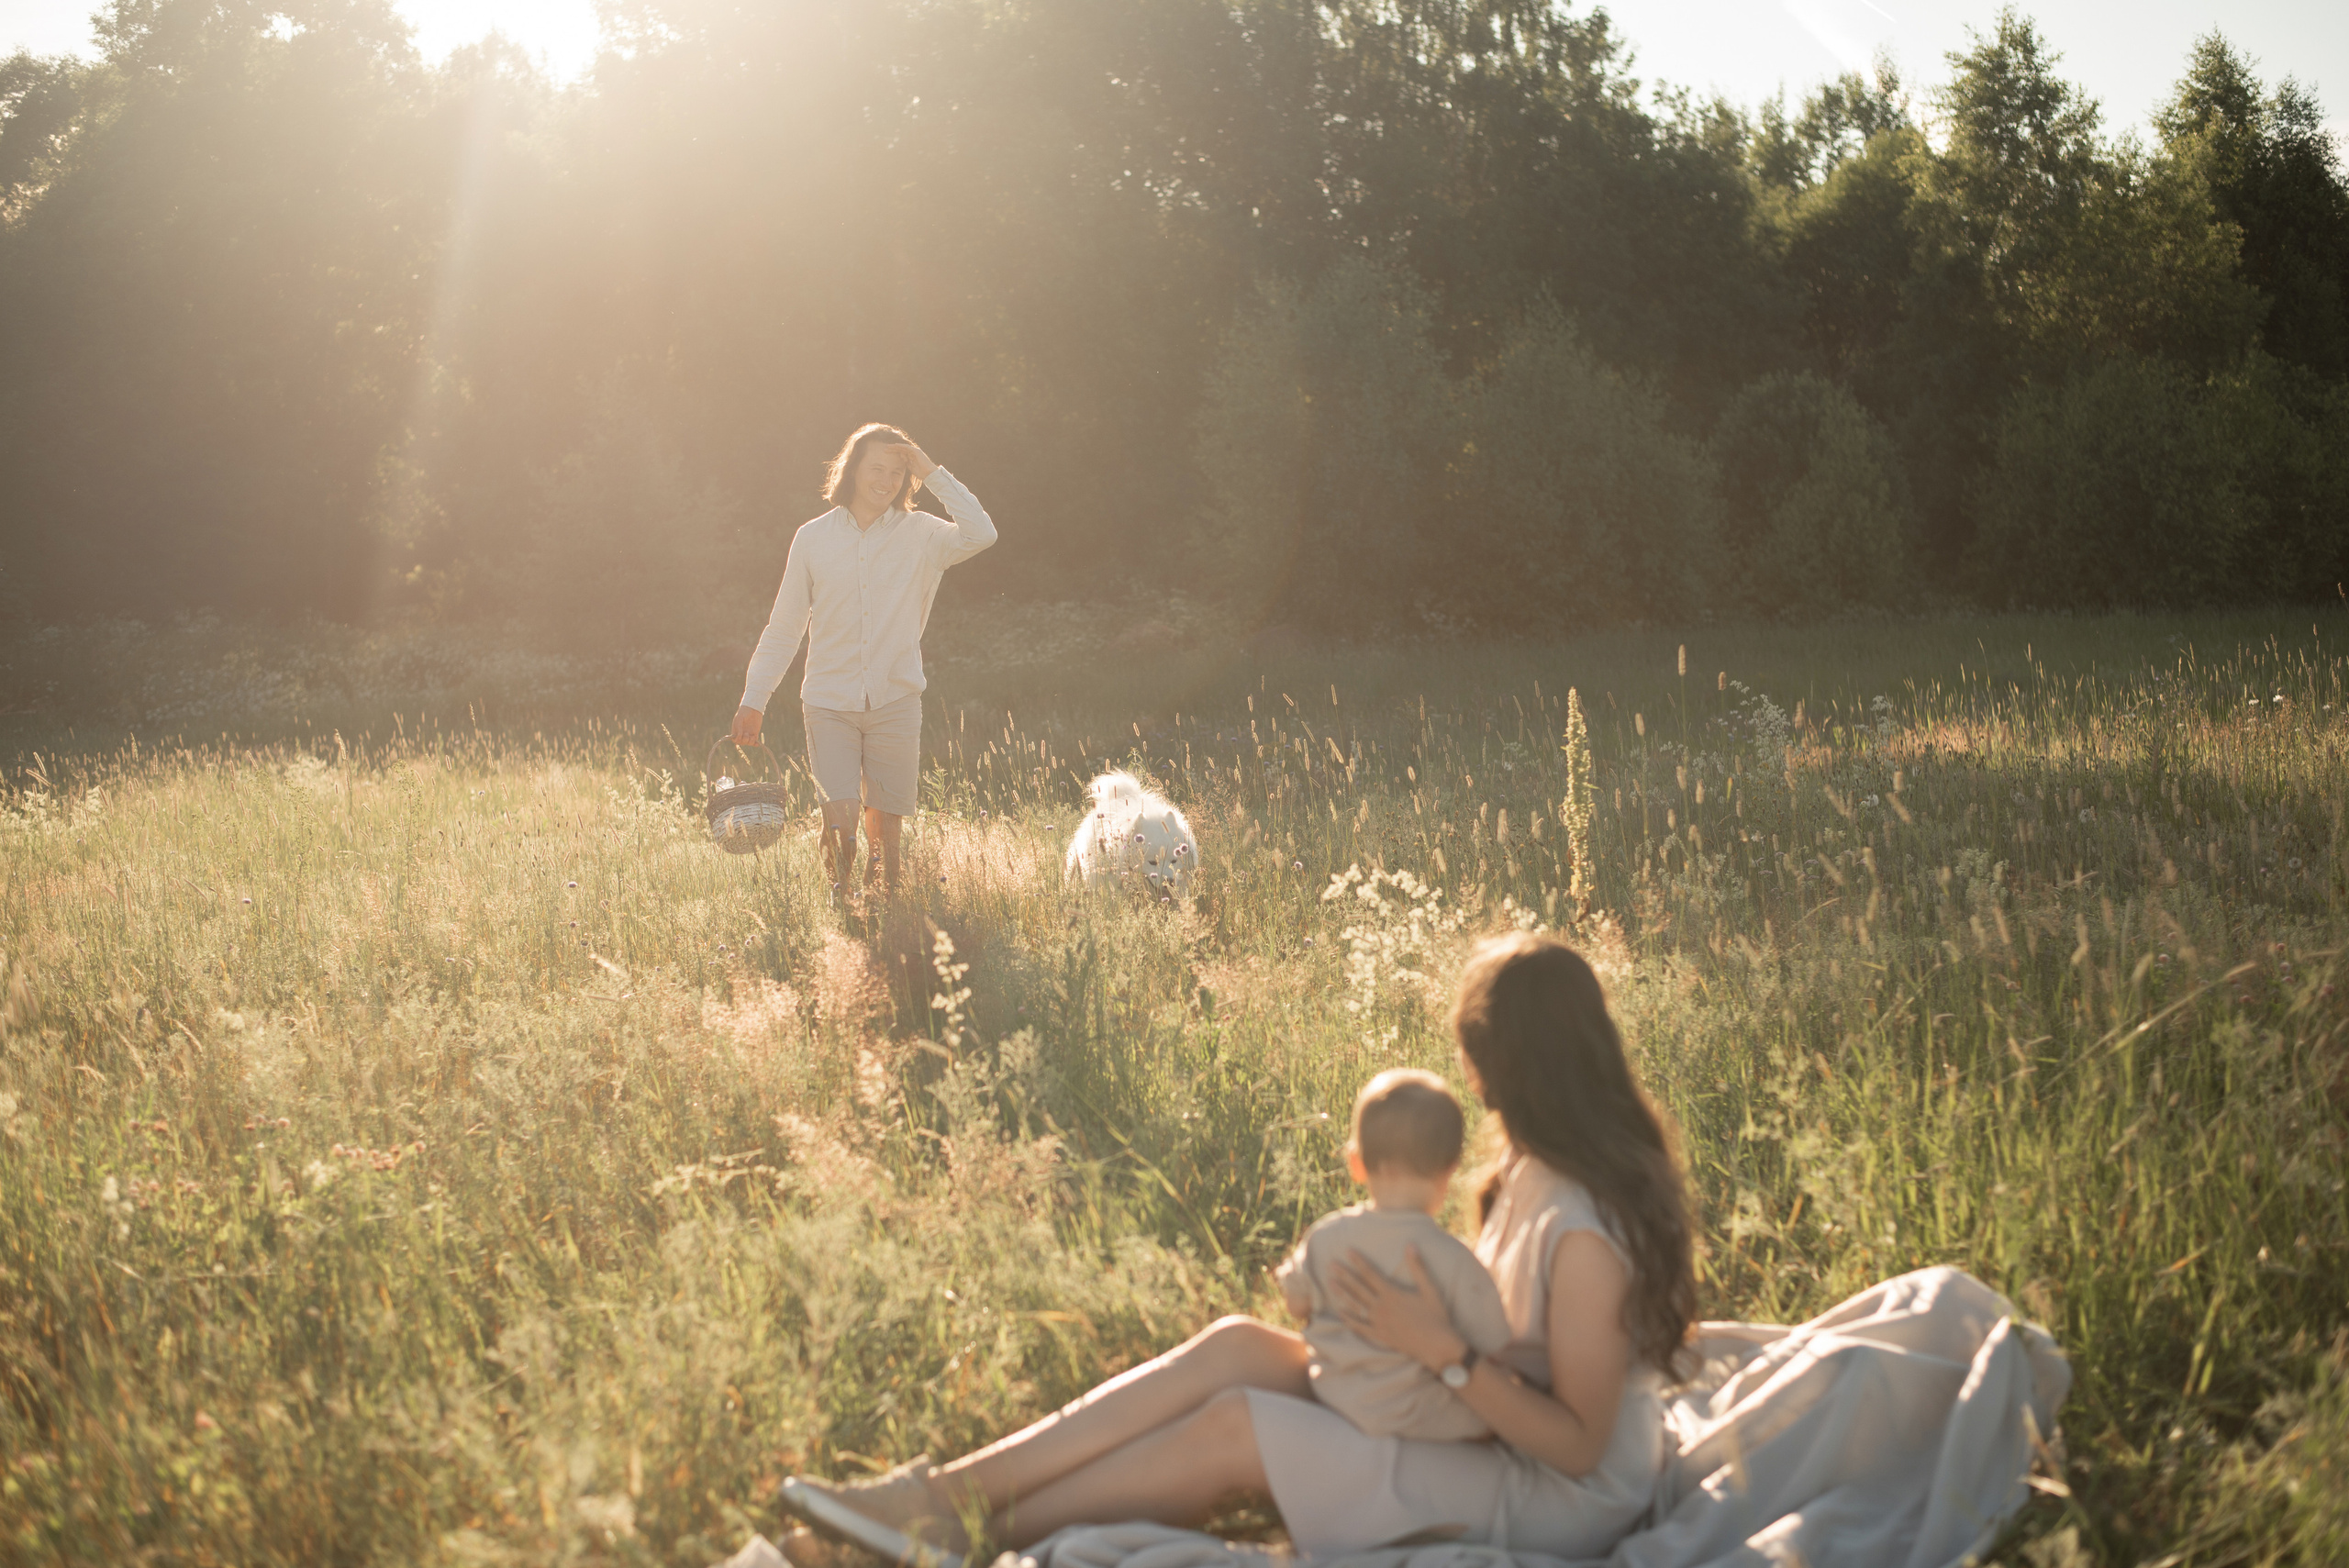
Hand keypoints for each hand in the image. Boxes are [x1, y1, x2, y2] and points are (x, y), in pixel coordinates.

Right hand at [731, 705, 763, 745]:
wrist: (753, 708)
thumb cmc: (744, 712)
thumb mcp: (739, 719)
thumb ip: (738, 727)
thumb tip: (739, 736)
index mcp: (736, 730)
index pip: (735, 740)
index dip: (737, 740)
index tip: (740, 736)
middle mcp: (742, 733)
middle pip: (742, 742)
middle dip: (744, 740)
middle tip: (746, 733)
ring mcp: (748, 733)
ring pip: (748, 743)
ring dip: (750, 742)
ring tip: (752, 736)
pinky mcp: (755, 733)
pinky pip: (755, 741)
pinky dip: (756, 743)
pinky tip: (757, 743)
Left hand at [884, 442, 937, 485]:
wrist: (929, 474)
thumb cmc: (921, 473)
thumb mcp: (911, 468)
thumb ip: (906, 463)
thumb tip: (901, 460)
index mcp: (911, 457)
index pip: (901, 453)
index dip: (893, 452)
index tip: (886, 453)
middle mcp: (913, 453)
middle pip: (901, 449)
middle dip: (893, 449)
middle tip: (884, 448)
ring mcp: (915, 451)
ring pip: (903, 447)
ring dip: (895, 446)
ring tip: (888, 446)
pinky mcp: (916, 451)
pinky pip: (907, 447)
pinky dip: (901, 446)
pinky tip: (896, 445)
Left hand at [1330, 1246, 1468, 1370]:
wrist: (1437, 1346)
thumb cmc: (1436, 1316)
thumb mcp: (1429, 1289)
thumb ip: (1418, 1267)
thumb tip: (1410, 1244)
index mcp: (1392, 1294)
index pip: (1370, 1274)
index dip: (1358, 1262)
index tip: (1347, 1251)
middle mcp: (1381, 1307)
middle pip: (1358, 1288)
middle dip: (1344, 1275)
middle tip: (1330, 1264)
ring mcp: (1379, 1322)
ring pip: (1356, 1305)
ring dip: (1342, 1293)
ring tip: (1331, 1283)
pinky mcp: (1380, 1336)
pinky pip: (1360, 1327)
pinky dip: (1349, 1319)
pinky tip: (1340, 1313)